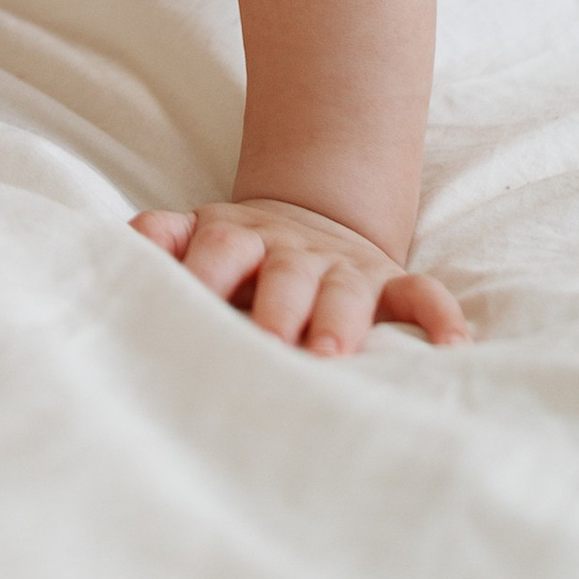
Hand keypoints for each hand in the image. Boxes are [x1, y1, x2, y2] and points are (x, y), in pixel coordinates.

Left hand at [131, 198, 469, 354]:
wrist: (307, 220)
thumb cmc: (237, 254)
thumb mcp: (196, 237)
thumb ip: (162, 239)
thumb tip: (124, 242)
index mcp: (235, 237)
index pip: (216, 250)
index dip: (204, 276)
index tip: (192, 309)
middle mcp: (291, 250)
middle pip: (283, 273)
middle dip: (277, 308)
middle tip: (269, 344)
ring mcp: (343, 266)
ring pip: (345, 290)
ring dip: (340, 321)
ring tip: (334, 357)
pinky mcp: (388, 282)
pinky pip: (421, 295)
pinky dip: (438, 317)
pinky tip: (454, 347)